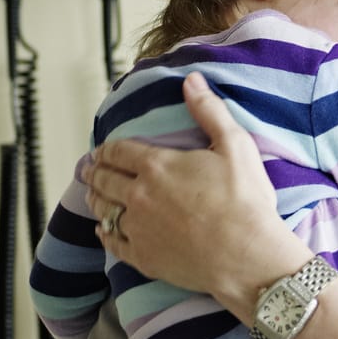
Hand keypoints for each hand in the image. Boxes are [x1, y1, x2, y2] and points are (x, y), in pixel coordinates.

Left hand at [86, 72, 307, 311]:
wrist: (248, 256)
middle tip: (89, 169)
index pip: (119, 151)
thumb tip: (192, 80)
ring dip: (95, 199)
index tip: (102, 150)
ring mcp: (138, 229)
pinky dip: (104, 234)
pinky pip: (113, 243)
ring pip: (103, 210)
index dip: (107, 148)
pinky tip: (103, 231)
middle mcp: (139, 196)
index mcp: (157, 166)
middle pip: (104, 180)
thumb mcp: (235, 146)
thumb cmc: (246, 201)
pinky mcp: (143, 257)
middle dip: (94, 172)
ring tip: (93, 194)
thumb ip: (209, 111)